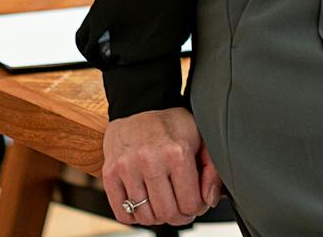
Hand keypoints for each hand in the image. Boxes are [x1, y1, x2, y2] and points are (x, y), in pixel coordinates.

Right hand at [101, 106, 223, 227]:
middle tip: (179, 206)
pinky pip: (122, 213)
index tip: (194, 202)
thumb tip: (209, 200)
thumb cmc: (171, 125)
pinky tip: (143, 204)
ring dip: (156, 216)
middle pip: (167, 213)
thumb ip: (212, 169)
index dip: (196, 208)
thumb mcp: (200, 138)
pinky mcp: (110, 173)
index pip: (190, 203)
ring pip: (145, 216)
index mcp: (177, 153)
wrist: (138, 107)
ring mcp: (127, 168)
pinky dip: (134, 216)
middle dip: (178, 216)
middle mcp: (150, 160)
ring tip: (161, 202)